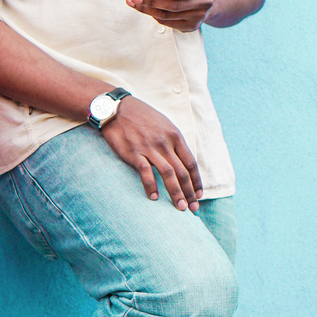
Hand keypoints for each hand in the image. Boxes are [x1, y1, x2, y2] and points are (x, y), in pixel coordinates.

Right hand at [99, 97, 201, 211]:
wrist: (116, 109)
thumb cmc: (140, 117)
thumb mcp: (163, 124)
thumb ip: (172, 141)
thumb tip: (180, 158)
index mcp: (175, 136)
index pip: (190, 163)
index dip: (196, 181)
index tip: (199, 194)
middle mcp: (165, 144)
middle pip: (182, 172)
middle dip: (190, 192)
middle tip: (193, 208)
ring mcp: (149, 148)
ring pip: (168, 174)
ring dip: (176, 193)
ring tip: (180, 207)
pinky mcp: (134, 153)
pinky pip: (145, 172)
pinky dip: (151, 186)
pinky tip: (153, 197)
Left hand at [126, 0, 213, 31]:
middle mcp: (204, 3)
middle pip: (175, 6)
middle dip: (152, 1)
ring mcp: (198, 17)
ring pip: (168, 16)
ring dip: (147, 9)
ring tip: (133, 1)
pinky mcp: (190, 26)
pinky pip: (167, 22)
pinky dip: (152, 15)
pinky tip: (141, 7)